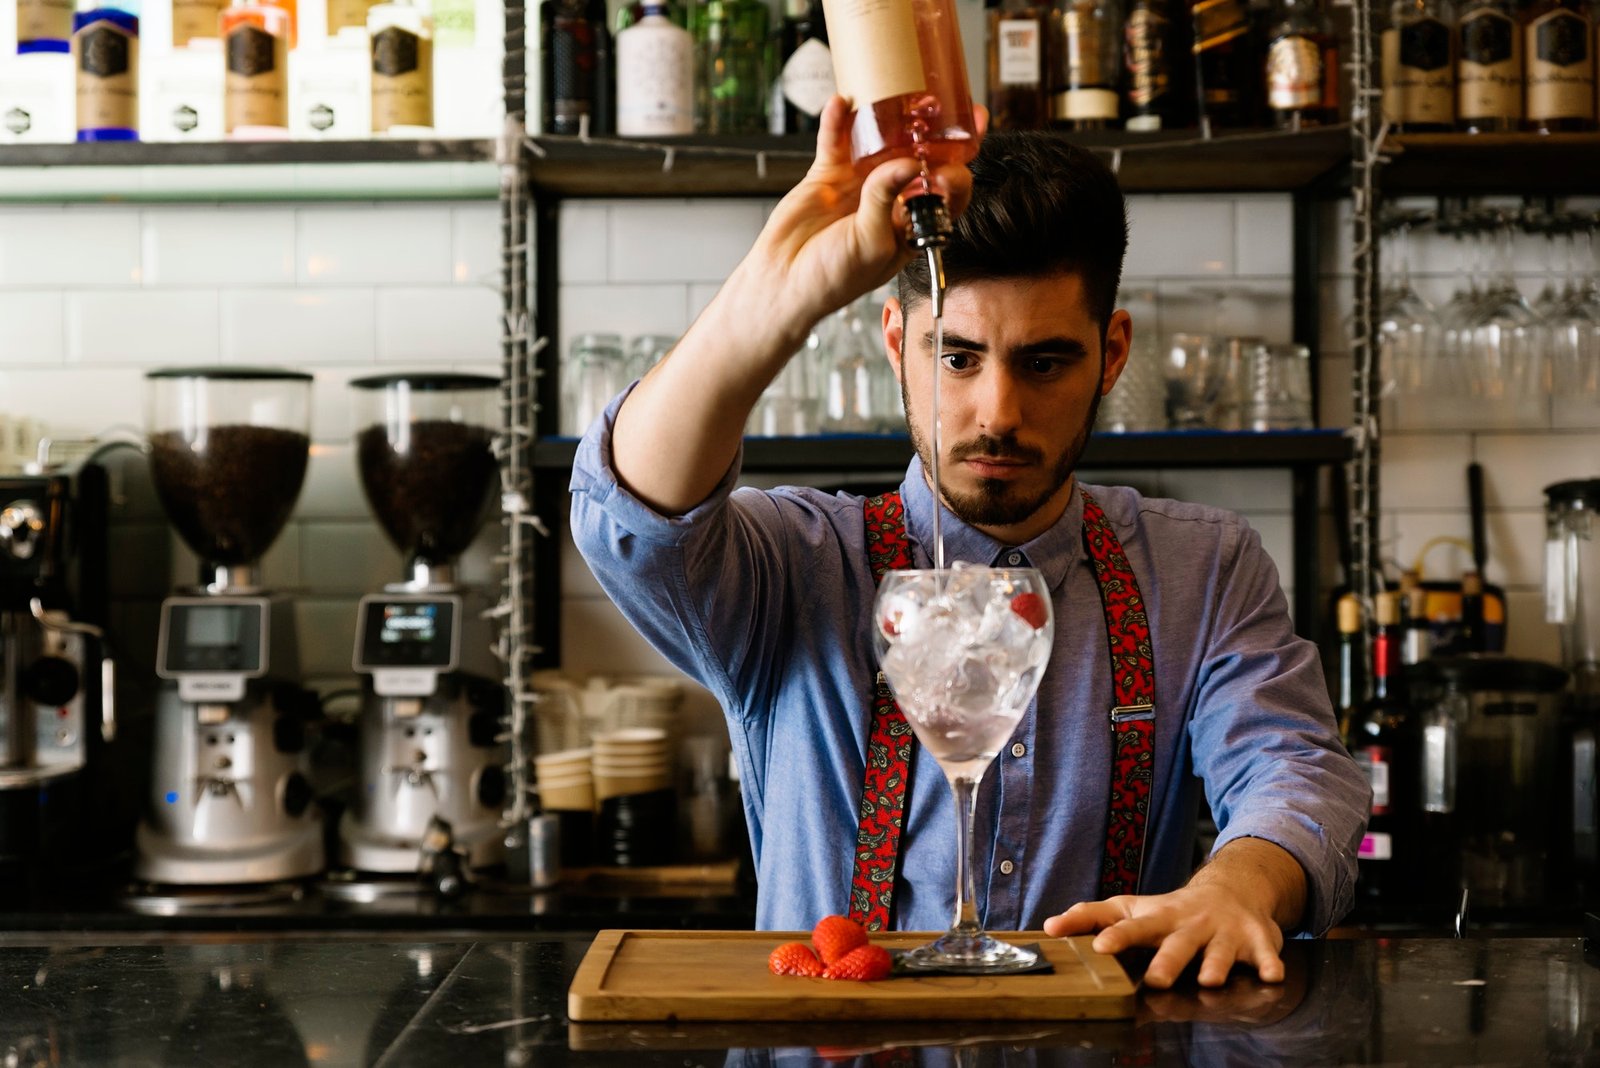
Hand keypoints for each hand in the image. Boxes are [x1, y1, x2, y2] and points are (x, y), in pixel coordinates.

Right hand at [743, 96, 987, 343]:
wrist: (784, 281)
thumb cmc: (833, 278)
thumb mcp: (871, 244)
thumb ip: (887, 200)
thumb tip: (911, 163)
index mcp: (911, 225)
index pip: (948, 194)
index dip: (959, 172)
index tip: (958, 159)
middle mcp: (891, 200)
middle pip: (921, 158)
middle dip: (935, 133)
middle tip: (948, 106)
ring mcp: (860, 184)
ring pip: (880, 142)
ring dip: (888, 118)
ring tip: (901, 93)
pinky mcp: (828, 174)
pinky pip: (836, 140)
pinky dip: (838, 121)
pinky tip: (843, 103)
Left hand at [1043, 882, 1284, 989]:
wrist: (1231, 890)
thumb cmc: (1173, 910)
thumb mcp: (1133, 909)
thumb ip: (1092, 916)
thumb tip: (1049, 926)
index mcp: (1158, 919)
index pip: (1132, 926)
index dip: (1116, 936)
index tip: (1099, 947)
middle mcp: (1190, 925)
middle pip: (1177, 944)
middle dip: (1167, 961)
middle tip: (1154, 979)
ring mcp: (1224, 932)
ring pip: (1220, 952)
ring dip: (1215, 964)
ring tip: (1208, 979)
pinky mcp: (1257, 940)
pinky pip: (1266, 954)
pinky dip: (1270, 963)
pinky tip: (1272, 975)